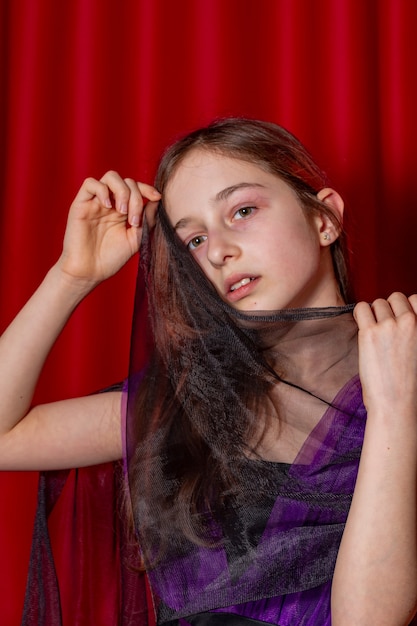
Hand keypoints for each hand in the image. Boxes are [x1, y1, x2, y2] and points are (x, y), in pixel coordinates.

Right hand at [57, 171, 160, 285]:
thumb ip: (147, 220)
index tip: (157, 198)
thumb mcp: (136, 239)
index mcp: (123, 210)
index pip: (137, 189)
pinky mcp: (80, 204)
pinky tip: (108, 206)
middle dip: (136, 198)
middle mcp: (110, 203)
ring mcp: (95, 203)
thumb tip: (157, 201)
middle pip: (127, 182)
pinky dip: (102, 190)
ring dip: (122, 191)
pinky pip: (90, 183)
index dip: (148, 189)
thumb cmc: (111, 259)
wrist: (89, 272)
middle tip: (134, 221)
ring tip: (122, 212)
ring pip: (111, 176)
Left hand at [354, 292, 416, 413]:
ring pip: (377, 303)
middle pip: (395, 298)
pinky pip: (361, 308)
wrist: (396, 404)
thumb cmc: (409, 384)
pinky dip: (359, 313)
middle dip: (388, 309)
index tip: (399, 319)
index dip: (405, 308)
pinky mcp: (369, 333)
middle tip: (383, 326)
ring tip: (372, 330)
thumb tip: (401, 320)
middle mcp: (411, 322)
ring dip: (373, 313)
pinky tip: (361, 325)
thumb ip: (413, 333)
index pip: (416, 299)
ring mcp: (389, 326)